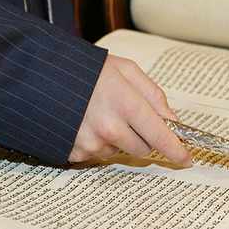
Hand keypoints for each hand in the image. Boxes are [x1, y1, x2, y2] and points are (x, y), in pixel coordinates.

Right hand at [69, 55, 191, 165]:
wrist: (42, 77)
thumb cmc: (85, 70)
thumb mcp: (124, 69)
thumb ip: (153, 95)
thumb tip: (172, 120)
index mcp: (125, 103)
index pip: (160, 135)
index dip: (176, 150)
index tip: (186, 158)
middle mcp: (109, 128)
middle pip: (143, 148)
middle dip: (143, 136)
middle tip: (128, 115)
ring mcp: (91, 143)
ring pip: (120, 151)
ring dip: (118, 138)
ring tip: (100, 113)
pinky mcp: (75, 153)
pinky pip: (98, 154)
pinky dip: (97, 142)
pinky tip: (86, 123)